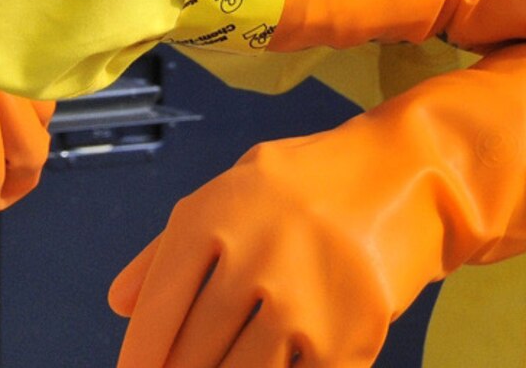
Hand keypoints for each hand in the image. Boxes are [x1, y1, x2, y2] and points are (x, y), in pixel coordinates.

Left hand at [109, 43, 525, 367]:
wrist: (405, 177)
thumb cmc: (306, 185)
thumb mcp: (232, 188)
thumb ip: (170, 245)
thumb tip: (119, 304)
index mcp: (212, 216)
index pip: (157, 311)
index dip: (140, 356)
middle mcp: (250, 259)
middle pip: (191, 353)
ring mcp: (298, 304)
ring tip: (222, 367)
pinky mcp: (343, 339)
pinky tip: (273, 363)